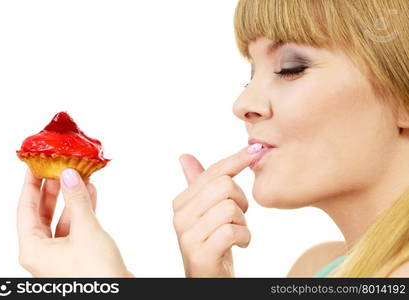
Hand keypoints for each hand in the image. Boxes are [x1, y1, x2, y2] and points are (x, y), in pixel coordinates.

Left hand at [17, 168, 132, 276]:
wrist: (120, 294)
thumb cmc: (96, 273)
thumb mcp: (85, 229)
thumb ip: (76, 200)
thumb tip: (69, 175)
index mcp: (34, 250)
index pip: (26, 209)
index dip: (30, 186)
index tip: (34, 166)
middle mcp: (43, 253)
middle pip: (42, 214)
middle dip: (53, 190)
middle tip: (57, 168)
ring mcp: (60, 254)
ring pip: (62, 219)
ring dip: (71, 199)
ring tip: (78, 177)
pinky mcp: (77, 254)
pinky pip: (75, 227)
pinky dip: (82, 210)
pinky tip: (90, 194)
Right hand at [173, 147, 252, 276]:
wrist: (208, 278)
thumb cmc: (212, 240)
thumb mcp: (206, 211)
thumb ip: (199, 184)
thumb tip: (184, 156)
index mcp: (181, 202)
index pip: (212, 172)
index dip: (236, 160)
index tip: (255, 150)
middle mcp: (180, 216)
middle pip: (224, 186)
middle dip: (241, 200)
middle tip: (239, 215)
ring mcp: (188, 236)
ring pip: (230, 208)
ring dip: (243, 222)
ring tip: (236, 232)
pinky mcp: (200, 254)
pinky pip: (233, 231)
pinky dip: (244, 237)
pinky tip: (239, 243)